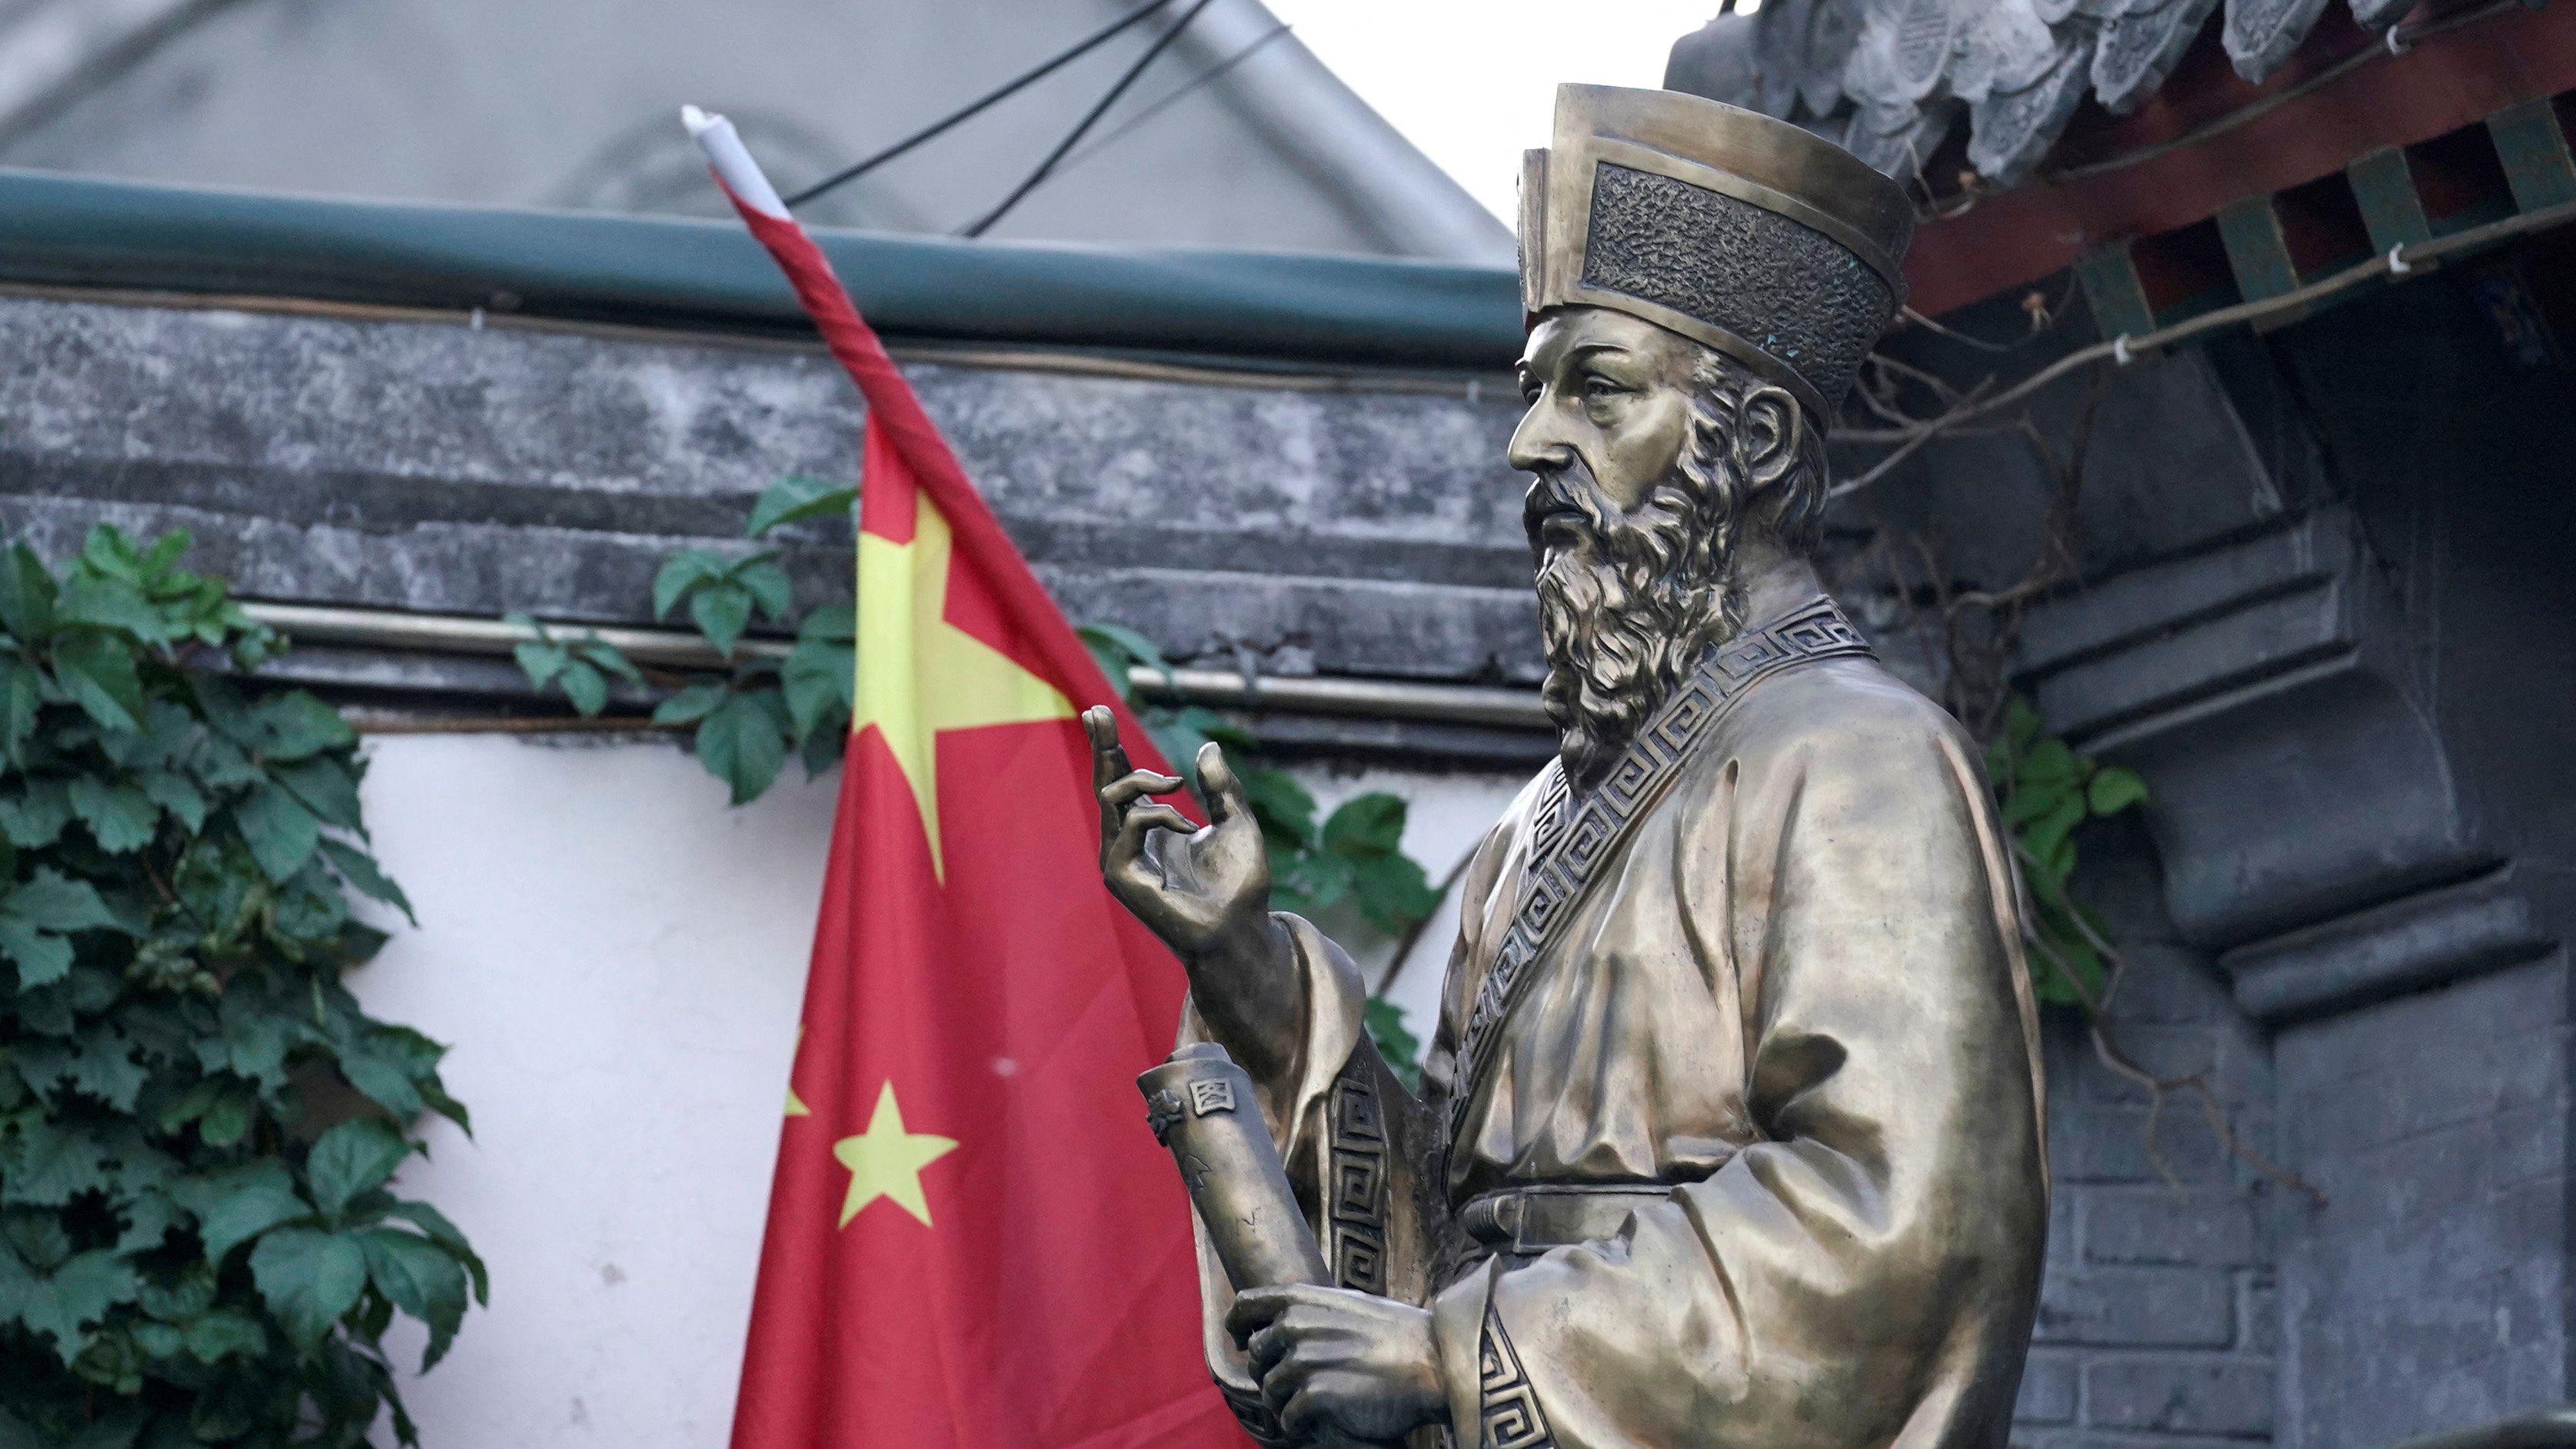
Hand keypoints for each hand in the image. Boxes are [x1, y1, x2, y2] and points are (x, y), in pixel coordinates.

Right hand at [1085, 706, 1275, 960]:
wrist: (1241, 928)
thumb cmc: (1240, 886)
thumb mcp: (1238, 823)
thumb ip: (1221, 788)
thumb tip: (1207, 748)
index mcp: (1152, 829)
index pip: (1123, 782)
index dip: (1110, 748)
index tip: (1098, 713)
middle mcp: (1130, 842)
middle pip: (1105, 784)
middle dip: (1102, 746)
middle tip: (1097, 711)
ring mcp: (1120, 859)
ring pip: (1112, 797)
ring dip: (1144, 780)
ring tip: (1178, 784)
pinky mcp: (1119, 875)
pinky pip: (1128, 825)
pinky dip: (1159, 815)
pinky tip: (1188, 827)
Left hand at [1227, 1285, 1444, 1445]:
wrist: (1434, 1361)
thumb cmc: (1399, 1334)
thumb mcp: (1350, 1304)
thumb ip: (1312, 1310)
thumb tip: (1284, 1321)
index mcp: (1301, 1300)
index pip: (1245, 1307)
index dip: (1238, 1326)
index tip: (1241, 1340)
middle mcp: (1295, 1326)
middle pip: (1255, 1357)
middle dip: (1268, 1373)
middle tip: (1296, 1384)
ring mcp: (1303, 1361)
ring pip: (1269, 1391)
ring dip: (1285, 1403)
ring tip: (1313, 1405)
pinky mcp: (1315, 1396)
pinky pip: (1287, 1419)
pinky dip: (1298, 1425)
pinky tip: (1319, 1421)